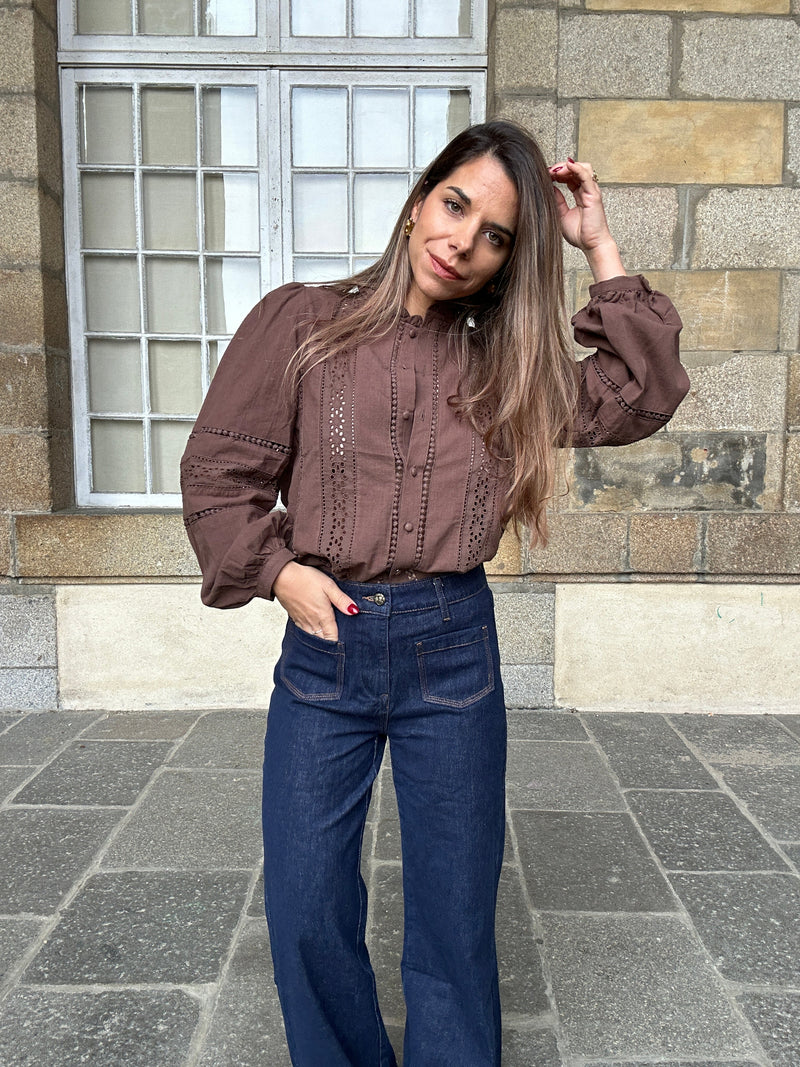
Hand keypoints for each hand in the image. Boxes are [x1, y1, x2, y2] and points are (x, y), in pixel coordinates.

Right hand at [272, 561, 357, 640]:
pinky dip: (310, 635)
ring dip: (320, 640)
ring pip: (313, 637)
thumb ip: (341, 599)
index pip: (332, 637)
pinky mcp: (294, 618)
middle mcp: (312, 621)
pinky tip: (314, 632)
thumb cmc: (305, 579)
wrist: (281, 576)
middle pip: (322, 640)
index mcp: (323, 615)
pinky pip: (304, 632)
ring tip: (327, 641)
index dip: (339, 643)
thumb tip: (354, 611)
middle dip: (330, 644)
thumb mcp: (328, 585)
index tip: (345, 646)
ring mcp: (302, 621)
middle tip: (338, 646)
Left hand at [549, 158, 625, 281]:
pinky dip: (577, 168)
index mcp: (580, 195)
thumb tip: (549, 188)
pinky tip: (567, 166)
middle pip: (575, 170)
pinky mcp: (594, 195)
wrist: (592, 245)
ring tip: (555, 171)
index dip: (558, 173)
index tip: (546, 175)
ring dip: (568, 166)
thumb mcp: (562, 215)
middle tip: (548, 171)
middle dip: (561, 167)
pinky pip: (586, 176)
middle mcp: (587, 191)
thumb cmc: (581, 234)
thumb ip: (557, 201)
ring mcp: (591, 191)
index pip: (570, 177)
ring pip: (583, 168)